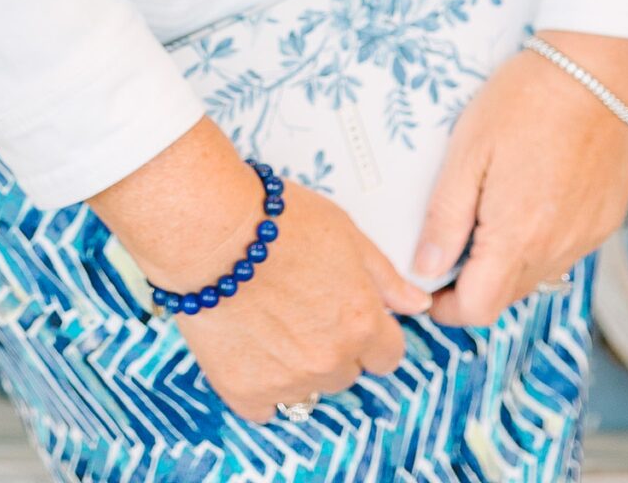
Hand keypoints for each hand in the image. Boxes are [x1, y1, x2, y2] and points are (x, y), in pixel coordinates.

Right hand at [87, 120, 428, 423]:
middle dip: (334, 345)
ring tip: (272, 320)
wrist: (209, 231)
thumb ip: (385, 276)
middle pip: (348, 371)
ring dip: (299, 365)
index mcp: (361, 322)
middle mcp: (330, 359)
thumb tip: (418, 304)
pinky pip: (267, 407)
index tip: (350, 317)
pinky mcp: (246, 392)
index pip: (388, 355)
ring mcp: (288, 381)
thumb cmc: (272, 220)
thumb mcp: (345, 232)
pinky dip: (262, 384)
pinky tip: (251, 345)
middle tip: (302, 307)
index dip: (371, 333)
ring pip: (310, 389)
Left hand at [413, 33, 627, 326]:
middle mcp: (558, 249)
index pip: (478, 310)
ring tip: (495, 206)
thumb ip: (445, 218)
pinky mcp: (606, 218)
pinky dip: (544, 237)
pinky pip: (567, 248)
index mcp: (517, 238)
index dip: (447, 307)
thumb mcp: (467, 152)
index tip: (430, 283)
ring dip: (511, 258)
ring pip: (539, 274)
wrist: (593, 68)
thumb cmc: (524, 100)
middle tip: (456, 236)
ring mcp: (587, 236)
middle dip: (476, 281)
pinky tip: (534, 193)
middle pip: (507, 295)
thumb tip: (425, 268)